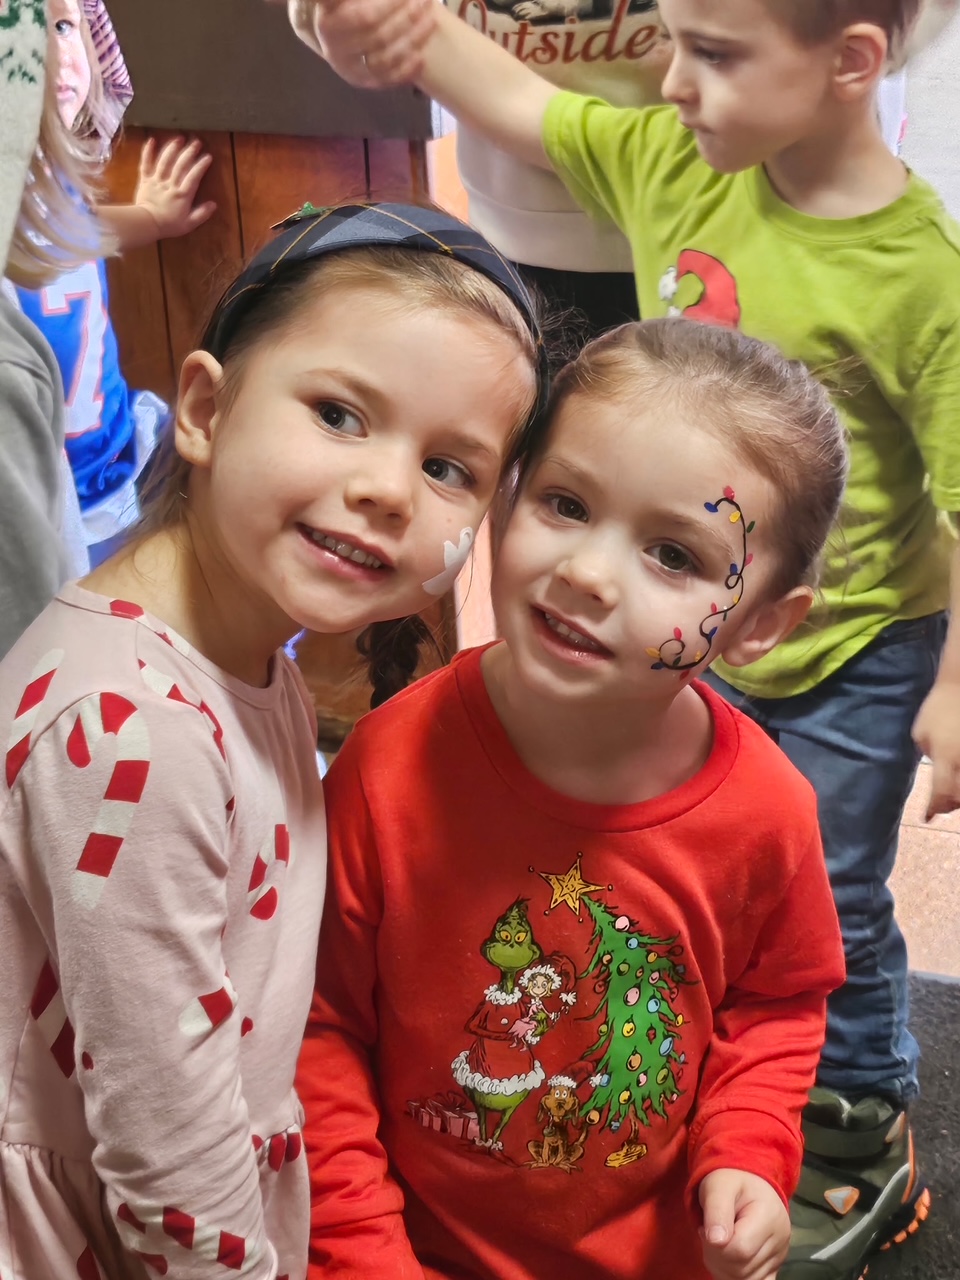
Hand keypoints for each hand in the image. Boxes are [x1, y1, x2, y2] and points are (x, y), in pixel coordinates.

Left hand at [134, 137, 216, 240]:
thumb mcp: (189, 224)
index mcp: (182, 195)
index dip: (201, 166)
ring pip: (165, 161)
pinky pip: (146, 163)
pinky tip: (151, 140)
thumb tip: (213, 204)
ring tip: (179, 138)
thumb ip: (202, 214)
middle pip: (180, 165)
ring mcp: (157, 180)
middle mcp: (170, 184)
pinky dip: (147, 151)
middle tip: (196, 142)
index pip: (193, 177)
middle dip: (189, 152)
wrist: (146, 224)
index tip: (208, 156)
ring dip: (172, 148)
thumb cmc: (169, 225)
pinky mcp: (145, 179)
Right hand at [287, 0, 435, 87]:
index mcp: (328, 24)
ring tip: (432, 20)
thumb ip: (343, 0)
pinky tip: (422, 57)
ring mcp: (349, 69)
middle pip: (377, 35)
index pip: (364, 17)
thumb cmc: (344, 6)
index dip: (389, 5)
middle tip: (424, 1)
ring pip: (385, 59)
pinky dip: (406, 70)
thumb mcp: (340, 1)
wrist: (336, 33)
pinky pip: (388, 80)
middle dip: (405, 17)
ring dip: (412, 40)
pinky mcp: (364, 82)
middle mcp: (335, 50)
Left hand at [699, 1169, 789, 1279]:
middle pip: (742, 1268)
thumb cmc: (730, 1181)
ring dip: (723, 1267)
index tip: (705, 1228)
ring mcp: (780, 1255)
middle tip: (709, 1234)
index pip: (739, 1250)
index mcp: (769, 1215)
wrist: (748, 1181)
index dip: (715, 1245)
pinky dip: (737, 1276)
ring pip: (746, 1279)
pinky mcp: (775, 1265)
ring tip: (719, 1242)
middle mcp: (780, 1239)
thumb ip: (717, 1211)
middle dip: (717, 1256)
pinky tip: (728, 1259)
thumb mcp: (718, 1187)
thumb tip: (715, 1240)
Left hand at [913, 678, 959, 819]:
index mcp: (946, 758)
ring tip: (952, 795)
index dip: (934, 809)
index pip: (942, 794)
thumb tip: (938, 767)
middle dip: (950, 804)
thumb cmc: (938, 708)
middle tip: (941, 806)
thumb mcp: (921, 733)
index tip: (927, 817)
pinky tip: (957, 780)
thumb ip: (929, 754)